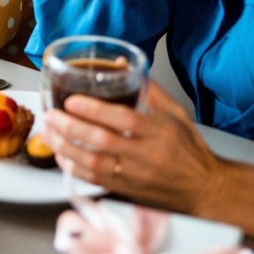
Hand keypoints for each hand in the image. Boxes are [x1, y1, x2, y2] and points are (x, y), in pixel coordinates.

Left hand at [43, 82, 218, 211]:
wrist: (206, 189)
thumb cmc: (189, 149)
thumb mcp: (176, 114)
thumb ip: (149, 89)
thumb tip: (122, 63)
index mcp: (160, 132)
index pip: (124, 119)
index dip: (94, 110)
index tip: (72, 100)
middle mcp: (147, 155)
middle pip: (102, 141)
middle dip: (71, 128)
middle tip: (52, 115)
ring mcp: (136, 176)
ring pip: (94, 163)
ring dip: (65, 147)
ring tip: (48, 131)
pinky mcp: (127, 190)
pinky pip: (95, 181)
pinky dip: (73, 167)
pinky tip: (60, 154)